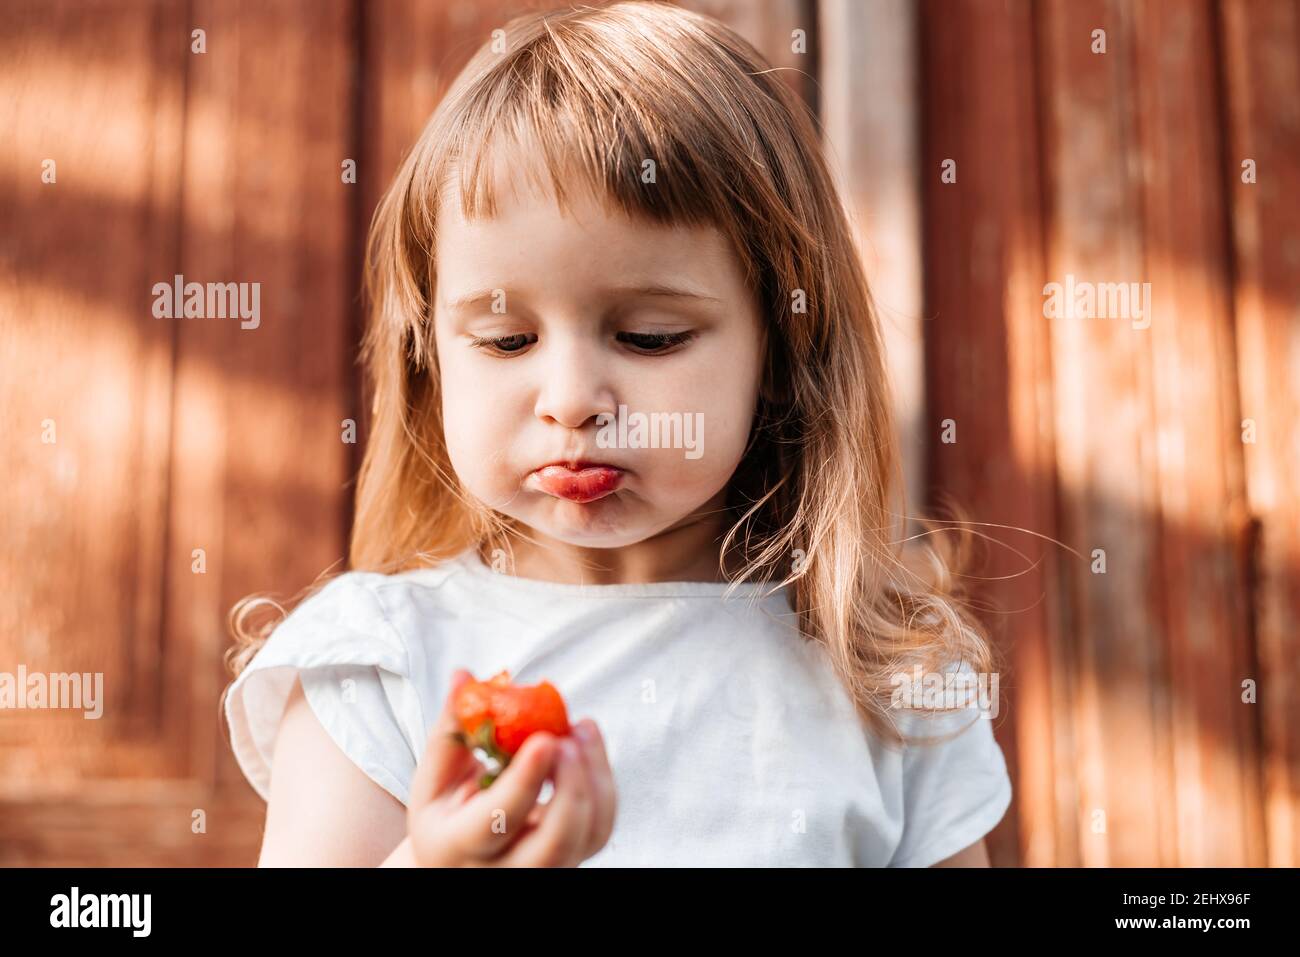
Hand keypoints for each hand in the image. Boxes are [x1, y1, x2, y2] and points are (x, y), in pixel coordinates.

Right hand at [406, 668, 616, 865]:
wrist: (461, 860)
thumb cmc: (445, 812)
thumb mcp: (435, 777)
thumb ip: (452, 728)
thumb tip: (464, 676)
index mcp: (457, 845)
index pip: (498, 819)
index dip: (525, 779)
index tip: (545, 739)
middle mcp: (503, 869)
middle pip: (554, 842)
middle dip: (572, 785)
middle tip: (568, 738)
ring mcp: (542, 869)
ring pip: (587, 835)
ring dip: (594, 777)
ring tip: (580, 730)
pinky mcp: (571, 860)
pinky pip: (600, 828)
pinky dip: (602, 783)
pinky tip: (586, 745)